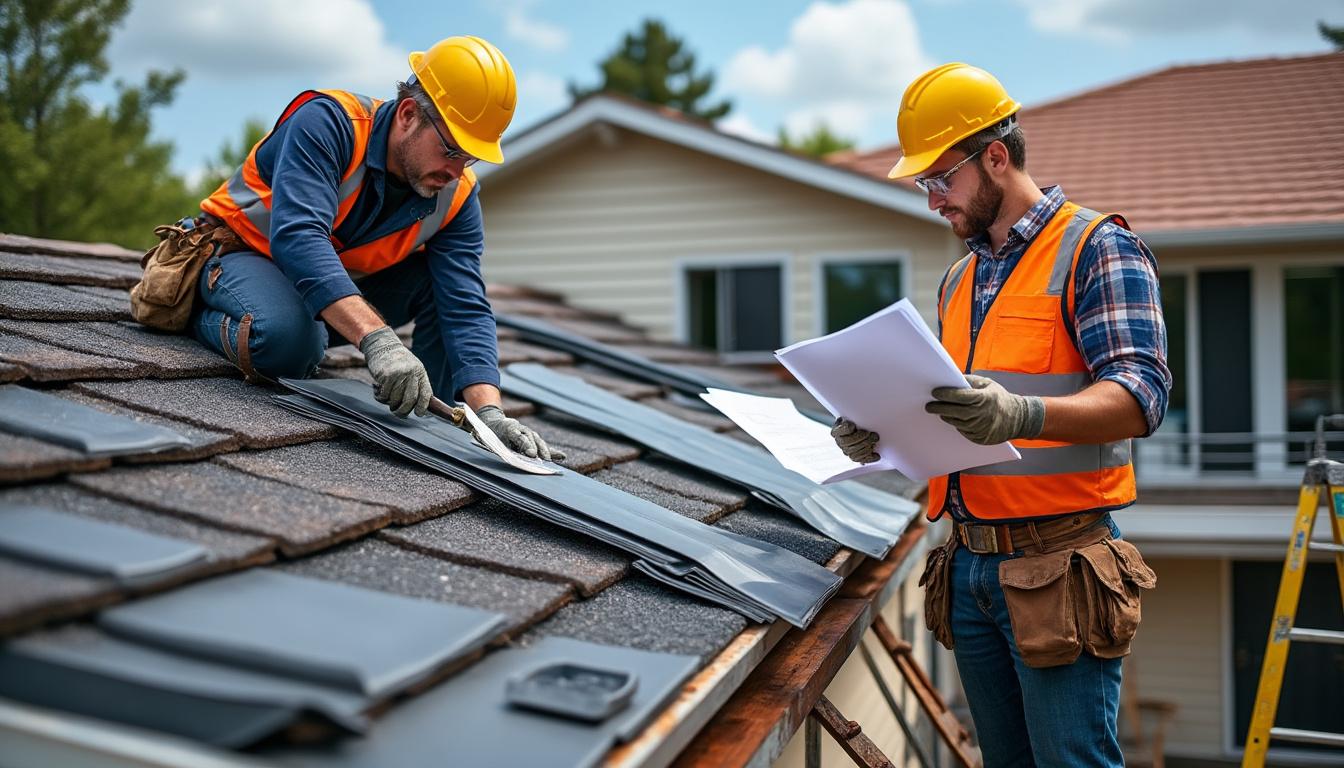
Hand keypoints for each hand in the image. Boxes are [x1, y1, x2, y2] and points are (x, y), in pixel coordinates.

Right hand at [359, 326, 432, 417]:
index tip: (418, 413)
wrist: (383, 346)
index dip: (422, 407)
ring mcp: (399, 374)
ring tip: (386, 398)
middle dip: (403, 411)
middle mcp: (411, 373)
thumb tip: (422, 406)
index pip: (425, 394)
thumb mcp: (412, 370)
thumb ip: (416, 385)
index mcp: (420, 373)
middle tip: (397, 413)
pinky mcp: (386, 375)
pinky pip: (384, 395)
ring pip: (395, 399)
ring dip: (389, 403)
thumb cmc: (398, 362)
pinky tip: (378, 391)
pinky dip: (380, 397)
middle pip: (409, 400)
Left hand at [476, 405, 565, 460]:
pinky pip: (542, 446)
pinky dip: (551, 452)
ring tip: (549, 461)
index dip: (526, 445)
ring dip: (545, 452)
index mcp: (510, 429)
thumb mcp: (493, 439)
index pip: (520, 438)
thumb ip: (502, 447)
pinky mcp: (533, 439)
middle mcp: (522, 430)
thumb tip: (510, 455)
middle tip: (542, 460)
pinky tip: (562, 456)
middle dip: (538, 450)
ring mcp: (529, 434)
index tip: (531, 454)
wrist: (495, 422)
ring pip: (538, 442)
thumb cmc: (493, 434)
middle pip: (532, 440)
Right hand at [831, 417, 879, 463]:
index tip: (853, 425)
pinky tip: (877, 455)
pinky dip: (870, 458)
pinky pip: (861, 460)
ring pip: (854, 454)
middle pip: (847, 443)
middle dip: (860, 438)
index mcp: (836, 431)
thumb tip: (851, 419)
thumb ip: (852, 417)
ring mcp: (847, 451)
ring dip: (866, 447)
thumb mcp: (853, 416)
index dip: (845, 430)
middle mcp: (840, 442)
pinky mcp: (856, 457)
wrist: (862, 427)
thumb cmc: (858, 420)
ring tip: (874, 439)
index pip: (838, 432)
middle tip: (869, 432)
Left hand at [925, 374, 1044, 444]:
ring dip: (947, 417)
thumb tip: (950, 380)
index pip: (959, 396)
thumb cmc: (999, 398)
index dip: (945, 394)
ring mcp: (981, 428)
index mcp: (984, 398)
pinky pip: (964, 431)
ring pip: (957, 423)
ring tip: (941, 412)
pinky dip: (958, 425)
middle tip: (929, 406)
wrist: (1018, 418)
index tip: (934, 393)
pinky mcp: (980, 438)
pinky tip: (955, 419)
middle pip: (954, 412)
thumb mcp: (987, 384)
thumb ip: (969, 381)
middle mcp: (982, 414)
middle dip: (939, 408)